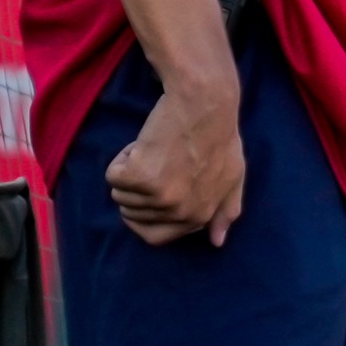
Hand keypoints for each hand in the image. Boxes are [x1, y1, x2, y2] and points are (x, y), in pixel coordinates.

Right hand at [106, 79, 246, 245]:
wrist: (205, 103)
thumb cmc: (219, 134)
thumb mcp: (233, 176)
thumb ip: (225, 210)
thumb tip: (217, 242)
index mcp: (199, 217)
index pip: (155, 236)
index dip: (145, 213)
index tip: (149, 191)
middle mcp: (178, 213)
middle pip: (132, 214)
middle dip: (138, 187)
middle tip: (161, 159)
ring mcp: (158, 197)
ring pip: (120, 195)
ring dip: (131, 170)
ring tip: (157, 149)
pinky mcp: (139, 177)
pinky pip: (113, 176)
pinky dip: (123, 158)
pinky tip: (147, 143)